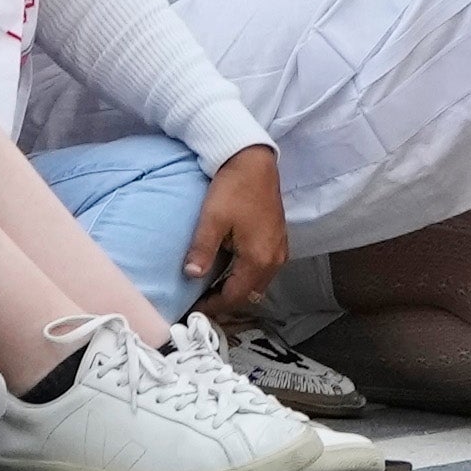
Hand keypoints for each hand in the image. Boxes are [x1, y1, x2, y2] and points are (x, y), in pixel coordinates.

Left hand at [177, 146, 286, 319]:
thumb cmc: (233, 189)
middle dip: (226, 301)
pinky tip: (229, 270)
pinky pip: (263, 269)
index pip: (235, 296)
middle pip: (249, 294)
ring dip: (237, 289)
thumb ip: (202, 250)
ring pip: (258, 283)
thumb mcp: (212, 219)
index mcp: (259, 260)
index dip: (214, 306)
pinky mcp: (279, 240)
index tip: (193, 310)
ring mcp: (280, 250)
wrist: (254, 160)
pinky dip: (246, 276)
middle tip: (202, 302)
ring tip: (212, 289)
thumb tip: (190, 276)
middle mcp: (275, 260)